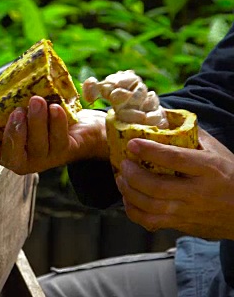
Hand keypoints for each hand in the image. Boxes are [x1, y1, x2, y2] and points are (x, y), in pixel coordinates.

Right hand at [0, 96, 107, 174]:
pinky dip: (57, 122)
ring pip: (37, 146)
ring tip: (37, 100)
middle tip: (17, 111)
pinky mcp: (63, 152)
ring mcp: (41, 158)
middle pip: (11, 156)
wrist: (73, 124)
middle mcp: (19, 158)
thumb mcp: (11, 110)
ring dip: (36, 122)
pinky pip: (58, 139)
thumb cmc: (35, 117)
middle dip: (13, 133)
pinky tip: (55, 107)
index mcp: (0, 149)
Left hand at [117, 128, 233, 239]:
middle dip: (133, 174)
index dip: (150, 150)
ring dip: (129, 192)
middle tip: (123, 163)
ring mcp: (188, 212)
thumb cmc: (231, 177)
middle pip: (156, 187)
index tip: (132, 143)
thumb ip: (193, 137)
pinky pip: (151, 222)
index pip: (175, 159)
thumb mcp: (218, 153)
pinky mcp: (182, 225)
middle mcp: (197, 193)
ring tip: (122, 179)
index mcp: (208, 169)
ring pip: (150, 206)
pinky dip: (133, 211)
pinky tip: (129, 199)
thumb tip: (165, 118)